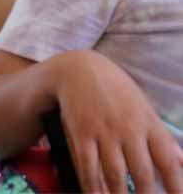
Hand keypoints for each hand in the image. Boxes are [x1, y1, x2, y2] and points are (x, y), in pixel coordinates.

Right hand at [53, 50, 182, 192]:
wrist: (79, 69)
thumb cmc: (116, 90)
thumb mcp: (144, 108)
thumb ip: (162, 137)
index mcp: (148, 122)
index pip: (168, 160)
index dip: (176, 185)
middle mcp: (128, 128)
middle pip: (142, 172)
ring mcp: (103, 131)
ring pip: (115, 173)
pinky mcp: (81, 133)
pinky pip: (87, 165)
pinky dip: (92, 185)